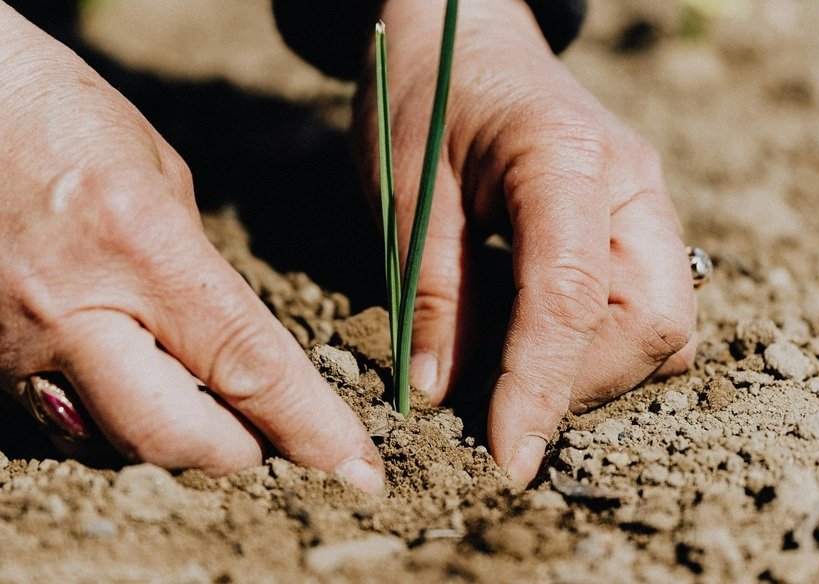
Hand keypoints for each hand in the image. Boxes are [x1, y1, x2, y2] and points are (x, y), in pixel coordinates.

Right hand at [0, 3, 382, 492]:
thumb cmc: (61, 117)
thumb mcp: (160, 177)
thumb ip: (198, 272)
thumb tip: (230, 346)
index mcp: (141, 246)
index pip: (247, 364)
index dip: (310, 428)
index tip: (356, 467)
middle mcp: (75, 310)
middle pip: (176, 438)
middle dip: (242, 455)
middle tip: (278, 444)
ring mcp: (17, 346)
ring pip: (116, 444)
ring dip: (181, 445)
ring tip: (219, 420)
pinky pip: (66, 423)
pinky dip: (120, 424)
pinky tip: (146, 393)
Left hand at [355, 0, 695, 485]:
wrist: (459, 33)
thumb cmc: (424, 92)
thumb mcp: (407, 187)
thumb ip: (433, 291)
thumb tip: (443, 394)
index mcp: (567, 157)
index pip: (572, 298)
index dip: (542, 389)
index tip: (509, 459)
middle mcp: (631, 184)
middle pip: (652, 324)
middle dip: (579, 384)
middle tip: (497, 404)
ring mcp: (644, 202)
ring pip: (662, 326)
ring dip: (591, 371)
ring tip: (510, 372)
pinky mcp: (634, 223)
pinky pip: (645, 309)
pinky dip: (597, 346)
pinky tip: (534, 338)